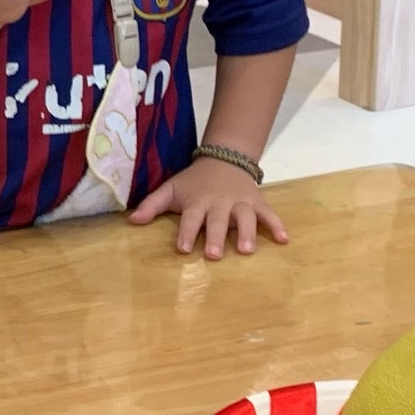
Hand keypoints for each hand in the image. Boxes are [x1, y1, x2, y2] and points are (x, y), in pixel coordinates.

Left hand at [131, 155, 289, 258]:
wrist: (223, 158)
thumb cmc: (194, 182)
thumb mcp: (171, 188)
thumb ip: (151, 205)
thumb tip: (130, 221)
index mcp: (197, 202)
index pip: (190, 218)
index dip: (186, 233)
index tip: (183, 249)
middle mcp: (219, 203)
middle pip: (218, 221)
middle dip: (216, 236)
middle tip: (214, 255)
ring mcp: (240, 202)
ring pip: (245, 218)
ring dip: (247, 233)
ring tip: (247, 251)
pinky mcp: (257, 202)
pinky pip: (268, 214)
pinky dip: (277, 225)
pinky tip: (284, 239)